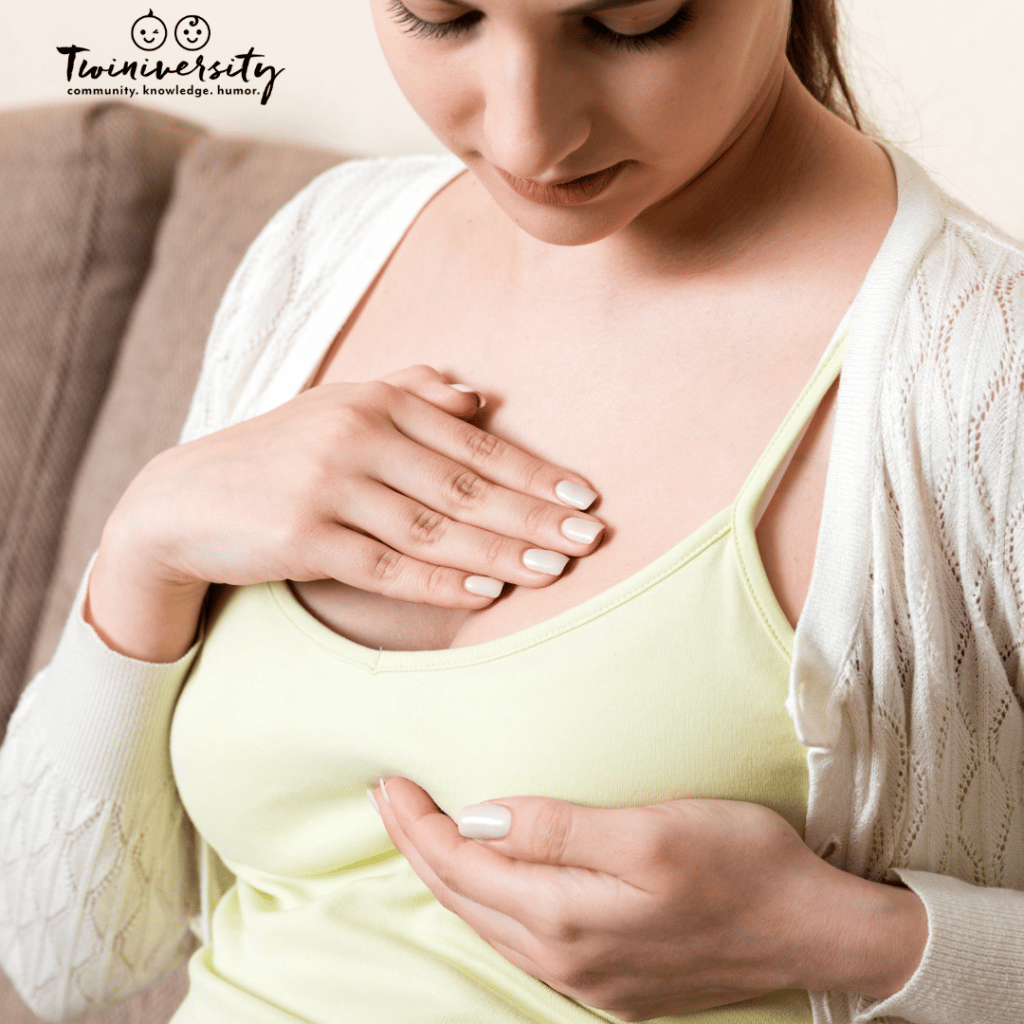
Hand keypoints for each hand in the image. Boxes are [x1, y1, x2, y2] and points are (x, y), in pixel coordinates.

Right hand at [88, 365, 602, 660]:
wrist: (185, 499)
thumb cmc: (279, 453)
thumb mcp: (339, 408)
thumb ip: (410, 393)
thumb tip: (477, 396)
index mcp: (376, 403)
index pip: (473, 443)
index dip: (534, 473)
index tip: (585, 498)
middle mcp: (356, 437)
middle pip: (464, 486)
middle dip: (533, 516)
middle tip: (589, 539)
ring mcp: (327, 487)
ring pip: (433, 529)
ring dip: (498, 553)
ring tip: (552, 571)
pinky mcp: (301, 537)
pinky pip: (385, 567)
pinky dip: (438, 583)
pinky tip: (484, 594)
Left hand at [370, 777, 929, 1022]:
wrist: (817, 931)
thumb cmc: (743, 866)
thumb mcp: (652, 832)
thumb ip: (558, 829)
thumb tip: (479, 817)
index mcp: (568, 920)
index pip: (463, 868)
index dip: (418, 824)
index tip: (387, 782)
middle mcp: (567, 962)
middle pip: (464, 901)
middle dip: (419, 848)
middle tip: (389, 798)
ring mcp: (589, 981)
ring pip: (489, 925)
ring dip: (449, 877)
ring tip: (422, 833)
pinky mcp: (611, 982)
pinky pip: (522, 942)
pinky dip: (488, 904)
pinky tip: (487, 882)